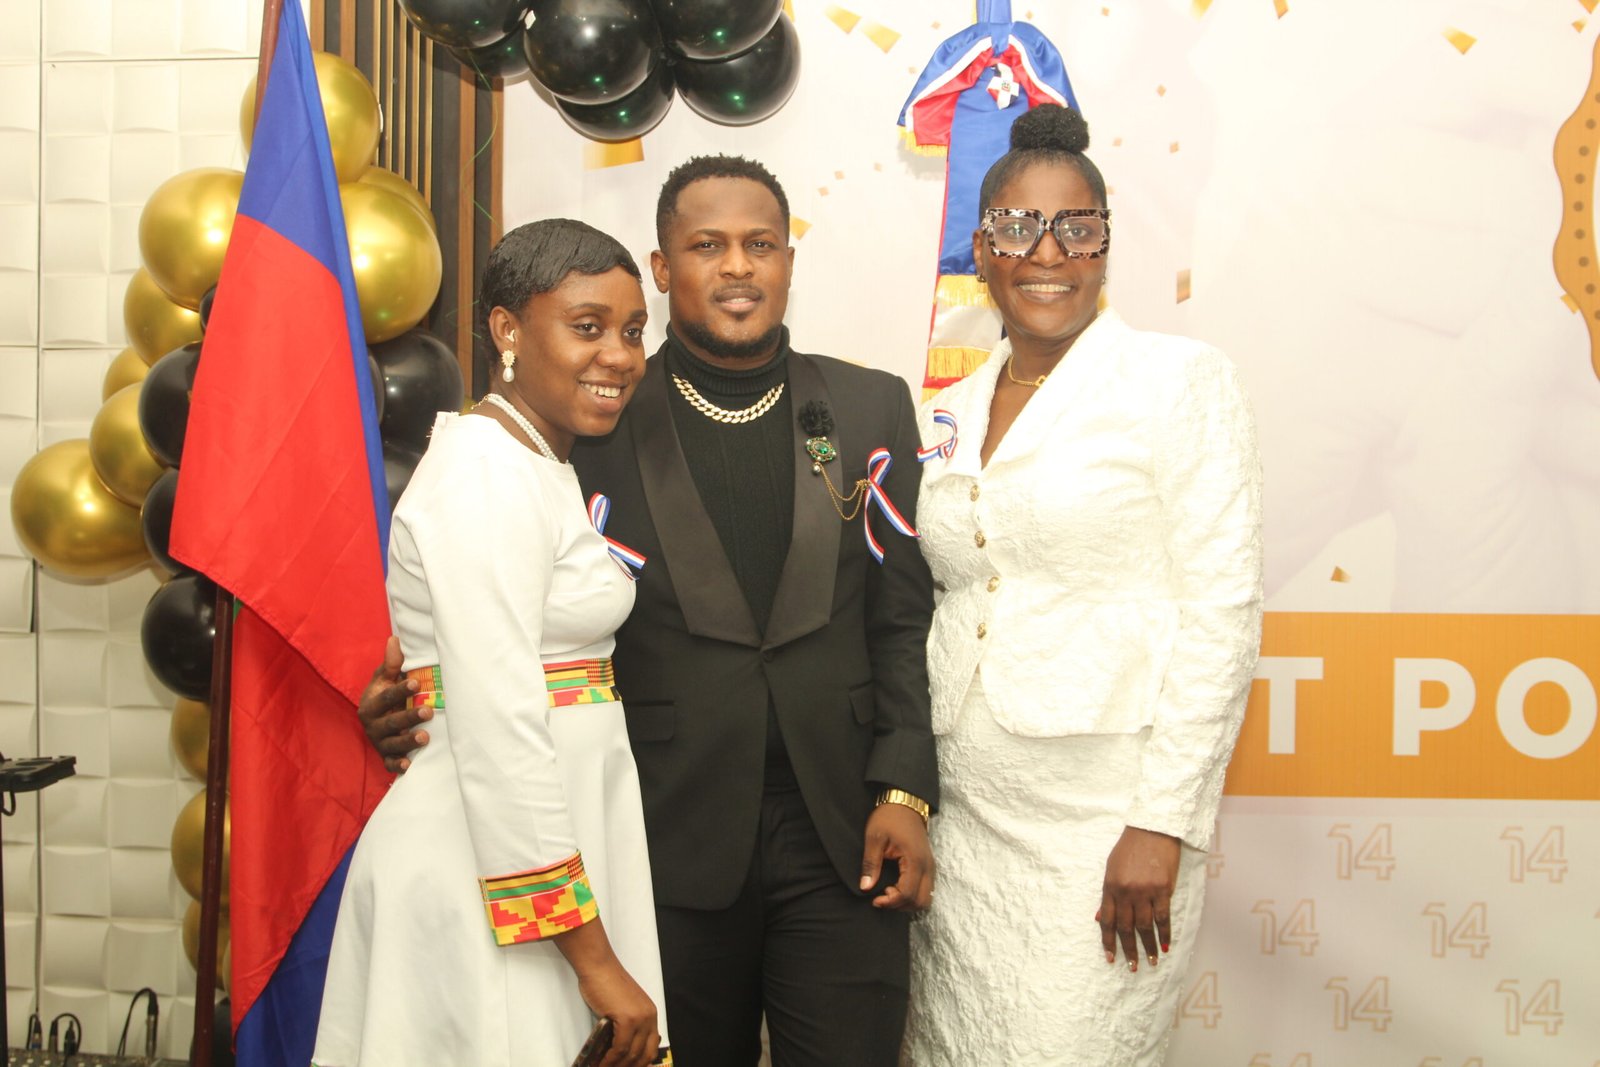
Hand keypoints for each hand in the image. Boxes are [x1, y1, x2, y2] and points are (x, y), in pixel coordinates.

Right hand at [357, 635, 426, 772]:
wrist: (377, 718)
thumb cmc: (385, 694)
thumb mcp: (385, 678)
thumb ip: (392, 663)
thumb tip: (395, 640)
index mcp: (371, 703)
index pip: (386, 696)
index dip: (400, 690)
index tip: (417, 683)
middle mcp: (373, 724)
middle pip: (391, 722)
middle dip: (409, 717)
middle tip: (428, 710)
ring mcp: (379, 741)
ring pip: (392, 744)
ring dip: (408, 742)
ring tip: (425, 737)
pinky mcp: (386, 755)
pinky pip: (390, 763)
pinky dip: (398, 765)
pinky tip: (408, 765)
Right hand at [558, 921, 660, 1066]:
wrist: (598, 967)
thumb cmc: (605, 984)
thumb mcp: (622, 1007)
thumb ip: (626, 1026)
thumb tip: (620, 1050)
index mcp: (650, 1013)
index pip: (651, 1047)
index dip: (640, 1063)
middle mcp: (649, 1016)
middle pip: (644, 1054)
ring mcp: (640, 1017)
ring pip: (631, 1054)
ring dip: (617, 1066)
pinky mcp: (628, 1018)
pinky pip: (619, 1048)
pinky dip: (610, 1060)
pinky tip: (601, 1064)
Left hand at [860, 801, 935, 910]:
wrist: (905, 802)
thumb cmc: (889, 818)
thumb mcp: (874, 838)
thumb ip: (870, 864)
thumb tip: (865, 887)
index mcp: (915, 860)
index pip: (908, 894)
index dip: (891, 902)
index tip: (875, 899)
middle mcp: (928, 866)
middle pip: (921, 902)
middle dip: (900, 905)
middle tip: (882, 897)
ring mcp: (931, 867)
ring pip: (926, 898)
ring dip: (907, 902)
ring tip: (889, 892)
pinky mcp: (928, 866)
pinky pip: (926, 890)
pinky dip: (912, 896)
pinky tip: (897, 887)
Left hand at [1098, 826, 1180, 972]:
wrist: (1153, 828)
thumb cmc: (1130, 847)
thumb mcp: (1111, 868)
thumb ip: (1107, 895)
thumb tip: (1100, 918)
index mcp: (1109, 886)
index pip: (1107, 921)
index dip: (1108, 941)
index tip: (1110, 958)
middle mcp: (1125, 892)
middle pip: (1126, 928)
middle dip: (1128, 950)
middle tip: (1132, 967)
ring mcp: (1145, 891)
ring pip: (1144, 926)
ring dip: (1148, 946)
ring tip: (1151, 961)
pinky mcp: (1163, 889)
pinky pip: (1163, 917)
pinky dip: (1164, 934)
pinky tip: (1165, 946)